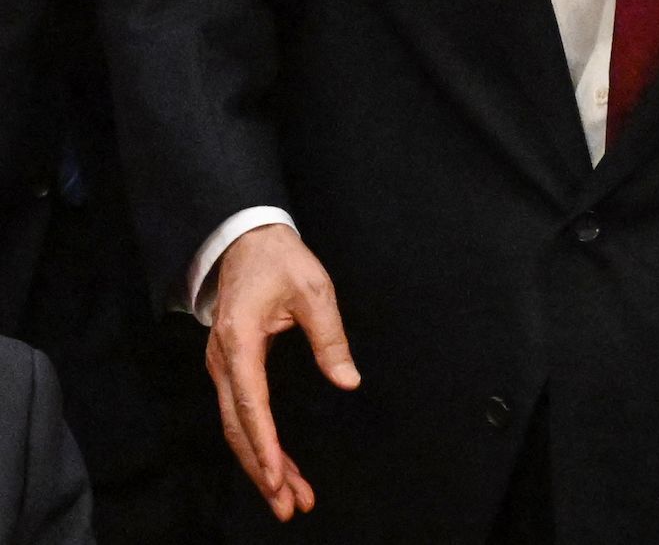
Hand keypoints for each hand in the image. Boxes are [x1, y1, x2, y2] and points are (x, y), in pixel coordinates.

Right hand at [208, 224, 358, 520]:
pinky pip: (240, 415)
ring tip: (288, 499)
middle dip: (263, 471)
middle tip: (288, 506)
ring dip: (261, 465)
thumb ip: (330, 337)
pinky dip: (258, 444)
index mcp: (240, 342)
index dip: (265, 445)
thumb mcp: (314, 290)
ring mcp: (222, 368)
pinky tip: (279, 467)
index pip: (251, 405)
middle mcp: (223, 362)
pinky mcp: (231, 369)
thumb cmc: (280, 261)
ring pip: (237, 428)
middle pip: (238, 429)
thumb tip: (348, 380)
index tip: (277, 477)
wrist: (245, 240)